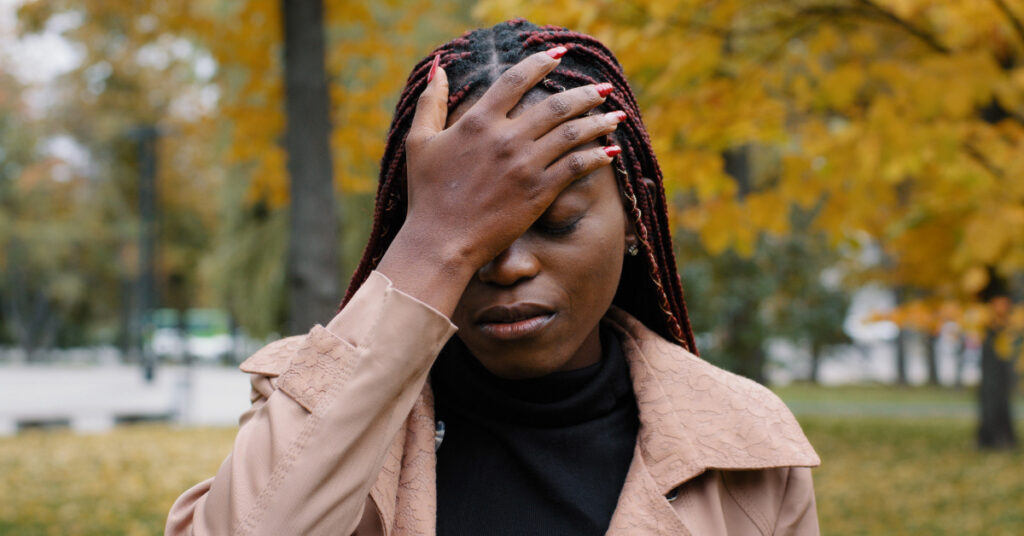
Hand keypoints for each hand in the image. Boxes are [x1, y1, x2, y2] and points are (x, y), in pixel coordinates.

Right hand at [376, 49, 622, 314]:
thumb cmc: (426, 195)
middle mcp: (506, 138)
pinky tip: (611, 152)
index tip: (558, 56)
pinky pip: (576, 167)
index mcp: (478, 121)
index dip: (541, 63)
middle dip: (585, 94)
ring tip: (616, 116)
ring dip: (598, 122)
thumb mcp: (419, 142)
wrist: (440, 241)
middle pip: (555, 105)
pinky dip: (597, 156)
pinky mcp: (539, 192)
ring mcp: (525, 165)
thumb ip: (431, 103)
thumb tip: (438, 67)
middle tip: (603, 89)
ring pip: (572, 133)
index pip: (516, 80)